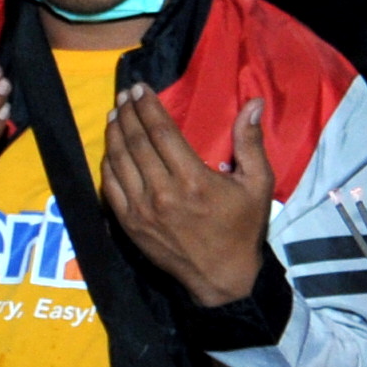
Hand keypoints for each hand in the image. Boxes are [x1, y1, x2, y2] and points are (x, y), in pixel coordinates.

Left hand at [102, 88, 273, 308]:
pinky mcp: (130, 225)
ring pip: (119, 162)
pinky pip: (110, 188)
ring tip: (115, 114)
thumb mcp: (258, 185)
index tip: (140, 88)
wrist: (222, 278)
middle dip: (128, 113)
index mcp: (193, 180)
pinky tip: (110, 149)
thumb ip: (250, 143)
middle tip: (124, 95)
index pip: (161, 132)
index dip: (148, 106)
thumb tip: (253, 103)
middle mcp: (162, 193)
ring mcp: (142, 210)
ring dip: (115, 134)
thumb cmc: (242, 229)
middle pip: (136, 142)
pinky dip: (107, 164)